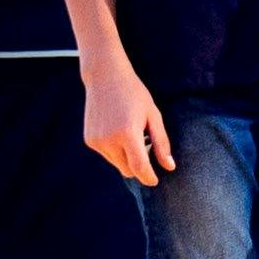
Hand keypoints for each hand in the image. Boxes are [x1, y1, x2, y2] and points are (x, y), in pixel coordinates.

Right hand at [82, 58, 175, 184]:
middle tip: (146, 146)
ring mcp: (96, 141)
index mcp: (127, 134)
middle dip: (139, 166)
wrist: (105, 77)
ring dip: (126, 158)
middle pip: (128, 169)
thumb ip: (161, 143)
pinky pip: (107, 155)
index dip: (148, 177)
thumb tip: (169, 167)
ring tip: (131, 133)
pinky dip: (115, 150)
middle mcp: (109, 140)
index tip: (155, 181)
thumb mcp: (153, 116)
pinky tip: (117, 129)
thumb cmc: (135, 94)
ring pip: (117, 164)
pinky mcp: (89, 140)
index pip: (139, 167)